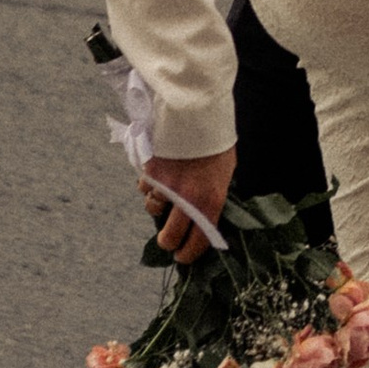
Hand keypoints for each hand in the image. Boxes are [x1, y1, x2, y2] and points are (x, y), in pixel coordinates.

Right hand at [142, 143, 235, 259]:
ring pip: (152, 209)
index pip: (197, 243)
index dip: (187, 255)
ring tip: (167, 192)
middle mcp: (186, 199)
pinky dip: (149, 184)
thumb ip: (211, 196)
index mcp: (210, 202)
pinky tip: (158, 173)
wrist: (198, 111)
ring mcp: (165, 186)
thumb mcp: (224, 173)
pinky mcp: (149, 172)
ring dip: (157, 205)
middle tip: (168, 238)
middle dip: (167, 241)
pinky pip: (144, 187)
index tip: (182, 256)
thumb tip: (202, 216)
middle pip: (168, 238)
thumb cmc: (216, 141)